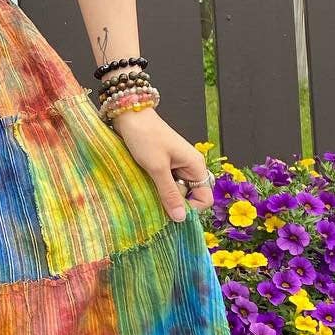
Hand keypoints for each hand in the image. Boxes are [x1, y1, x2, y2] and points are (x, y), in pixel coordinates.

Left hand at [108, 107, 212, 221]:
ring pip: (175, 191)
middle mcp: (190, 167)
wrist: (129, 115)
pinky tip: (145, 184)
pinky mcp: (164, 165)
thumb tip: (182, 219)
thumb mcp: (157, 168)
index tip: (171, 209)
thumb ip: (170, 194)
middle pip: (189, 196)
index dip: (191, 208)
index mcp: (195, 166)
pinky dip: (156, 187)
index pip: (205, 198)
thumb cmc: (145, 137)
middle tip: (155, 195)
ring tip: (147, 187)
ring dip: (163, 194)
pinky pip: (165, 183)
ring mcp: (177, 166)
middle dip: (174, 201)